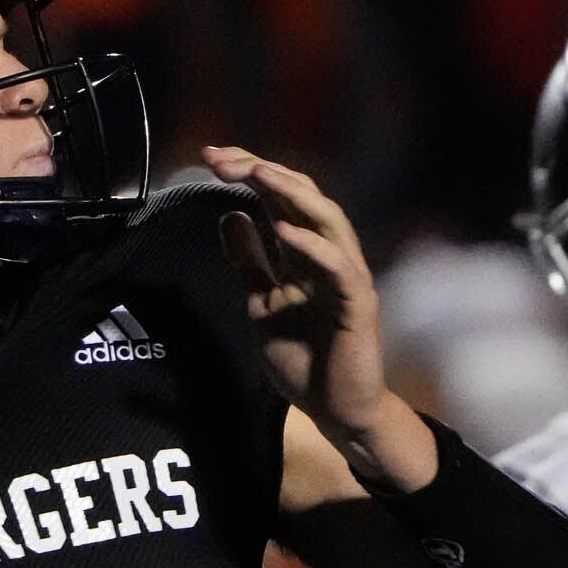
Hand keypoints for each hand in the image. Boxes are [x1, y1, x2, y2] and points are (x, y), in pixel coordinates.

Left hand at [203, 146, 434, 487]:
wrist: (335, 410)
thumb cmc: (304, 358)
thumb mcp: (260, 304)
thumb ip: (249, 263)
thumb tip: (232, 215)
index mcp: (305, 252)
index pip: (278, 197)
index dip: (247, 172)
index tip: (209, 158)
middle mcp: (329, 254)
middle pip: (301, 195)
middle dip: (261, 171)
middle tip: (221, 158)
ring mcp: (346, 276)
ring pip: (327, 219)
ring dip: (290, 194)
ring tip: (257, 173)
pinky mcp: (358, 303)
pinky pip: (337, 267)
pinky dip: (312, 245)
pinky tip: (283, 229)